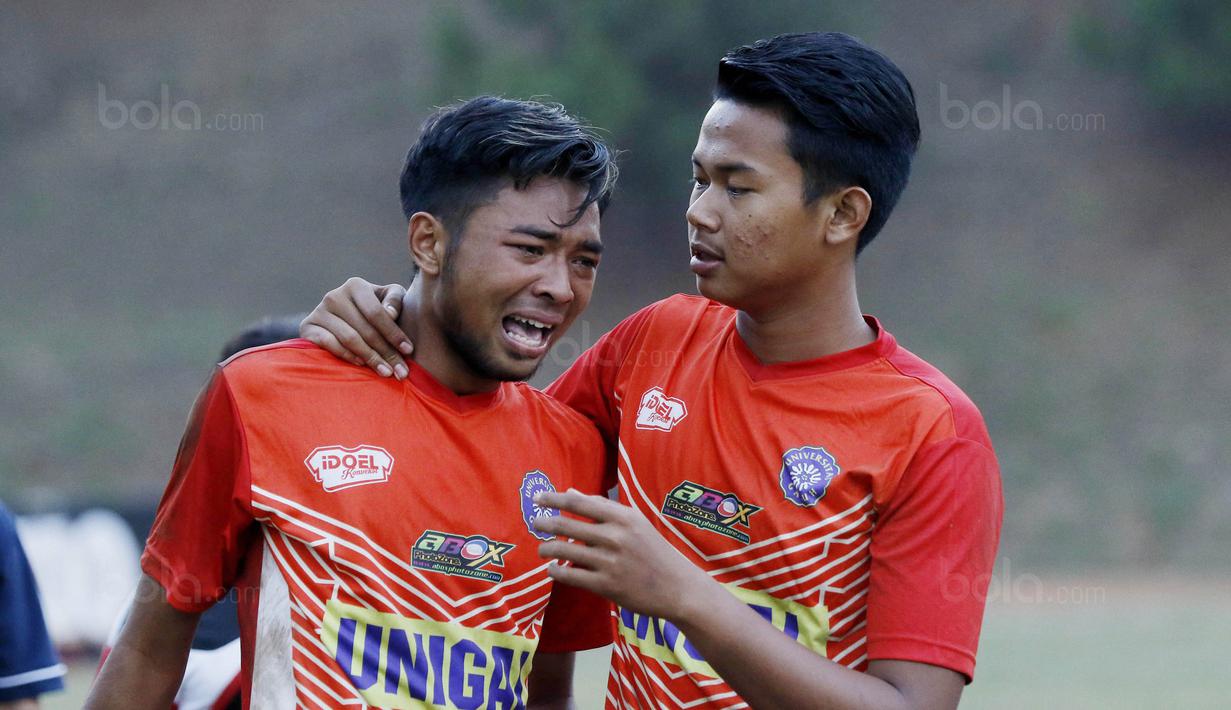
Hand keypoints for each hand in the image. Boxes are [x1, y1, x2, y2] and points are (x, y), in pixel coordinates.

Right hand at [299, 277, 412, 377]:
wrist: (341, 317)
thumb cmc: (374, 308)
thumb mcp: (388, 299)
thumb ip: (395, 300)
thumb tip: (390, 313)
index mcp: (356, 285)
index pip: (376, 313)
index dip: (394, 333)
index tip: (409, 351)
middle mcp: (335, 295)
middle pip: (365, 329)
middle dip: (386, 352)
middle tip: (401, 371)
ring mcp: (319, 311)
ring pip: (349, 338)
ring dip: (370, 358)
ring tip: (386, 372)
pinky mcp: (308, 327)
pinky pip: (329, 344)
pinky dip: (347, 355)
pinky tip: (362, 364)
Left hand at [532, 489, 712, 622]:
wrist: (677, 587)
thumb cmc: (654, 551)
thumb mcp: (634, 522)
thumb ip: (603, 507)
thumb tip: (570, 492)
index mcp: (623, 517)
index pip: (579, 503)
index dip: (554, 498)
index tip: (537, 498)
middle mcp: (615, 536)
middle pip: (566, 525)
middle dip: (545, 523)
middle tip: (535, 523)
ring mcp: (610, 561)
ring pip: (564, 551)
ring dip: (546, 549)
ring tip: (542, 550)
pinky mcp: (606, 585)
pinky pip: (570, 575)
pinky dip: (556, 571)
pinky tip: (553, 570)